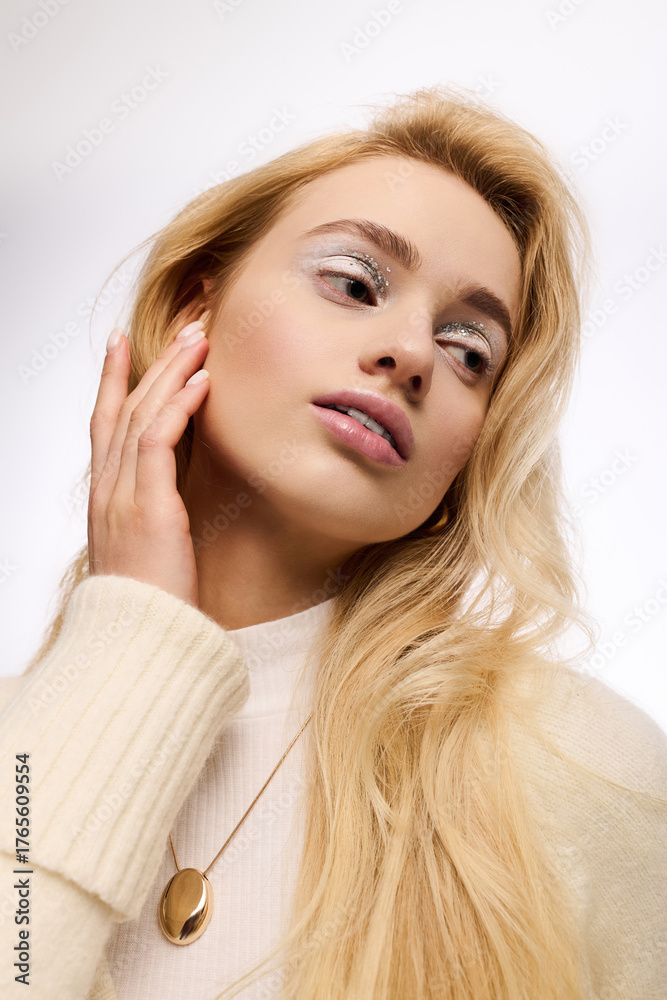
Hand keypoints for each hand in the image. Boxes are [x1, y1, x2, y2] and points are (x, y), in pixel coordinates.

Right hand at [87, 317, 210, 606]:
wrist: (140, 642)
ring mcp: (122, 494)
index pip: (103, 424)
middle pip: (124, 408)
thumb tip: (172, 501)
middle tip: (183, 327)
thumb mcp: (146, 552)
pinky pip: (158, 439)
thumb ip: (152, 517)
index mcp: (105, 498)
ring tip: (200, 339)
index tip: (122, 343)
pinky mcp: (147, 504)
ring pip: (141, 413)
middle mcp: (107, 489)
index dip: (113, 380)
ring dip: (171, 371)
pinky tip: (202, 382)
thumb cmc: (150, 604)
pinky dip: (179, 405)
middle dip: (153, 362)